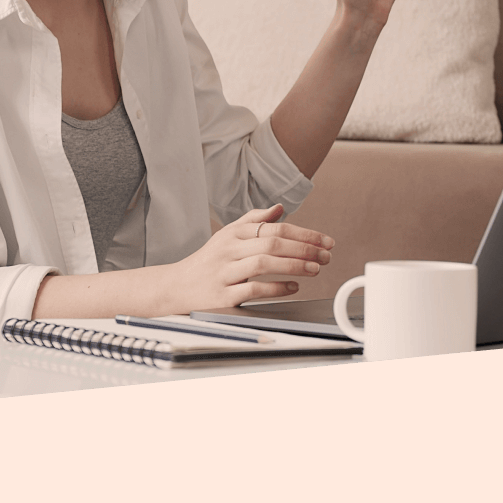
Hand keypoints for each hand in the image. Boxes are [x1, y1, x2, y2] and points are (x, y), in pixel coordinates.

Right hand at [168, 204, 334, 311]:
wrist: (175, 287)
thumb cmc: (207, 261)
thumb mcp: (227, 235)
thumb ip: (254, 221)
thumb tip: (280, 208)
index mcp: (233, 232)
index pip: (275, 227)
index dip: (304, 233)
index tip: (325, 240)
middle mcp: (228, 249)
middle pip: (272, 242)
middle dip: (305, 248)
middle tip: (327, 255)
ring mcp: (224, 272)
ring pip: (263, 263)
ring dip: (294, 265)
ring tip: (315, 269)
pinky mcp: (222, 295)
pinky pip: (252, 289)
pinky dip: (276, 288)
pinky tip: (293, 287)